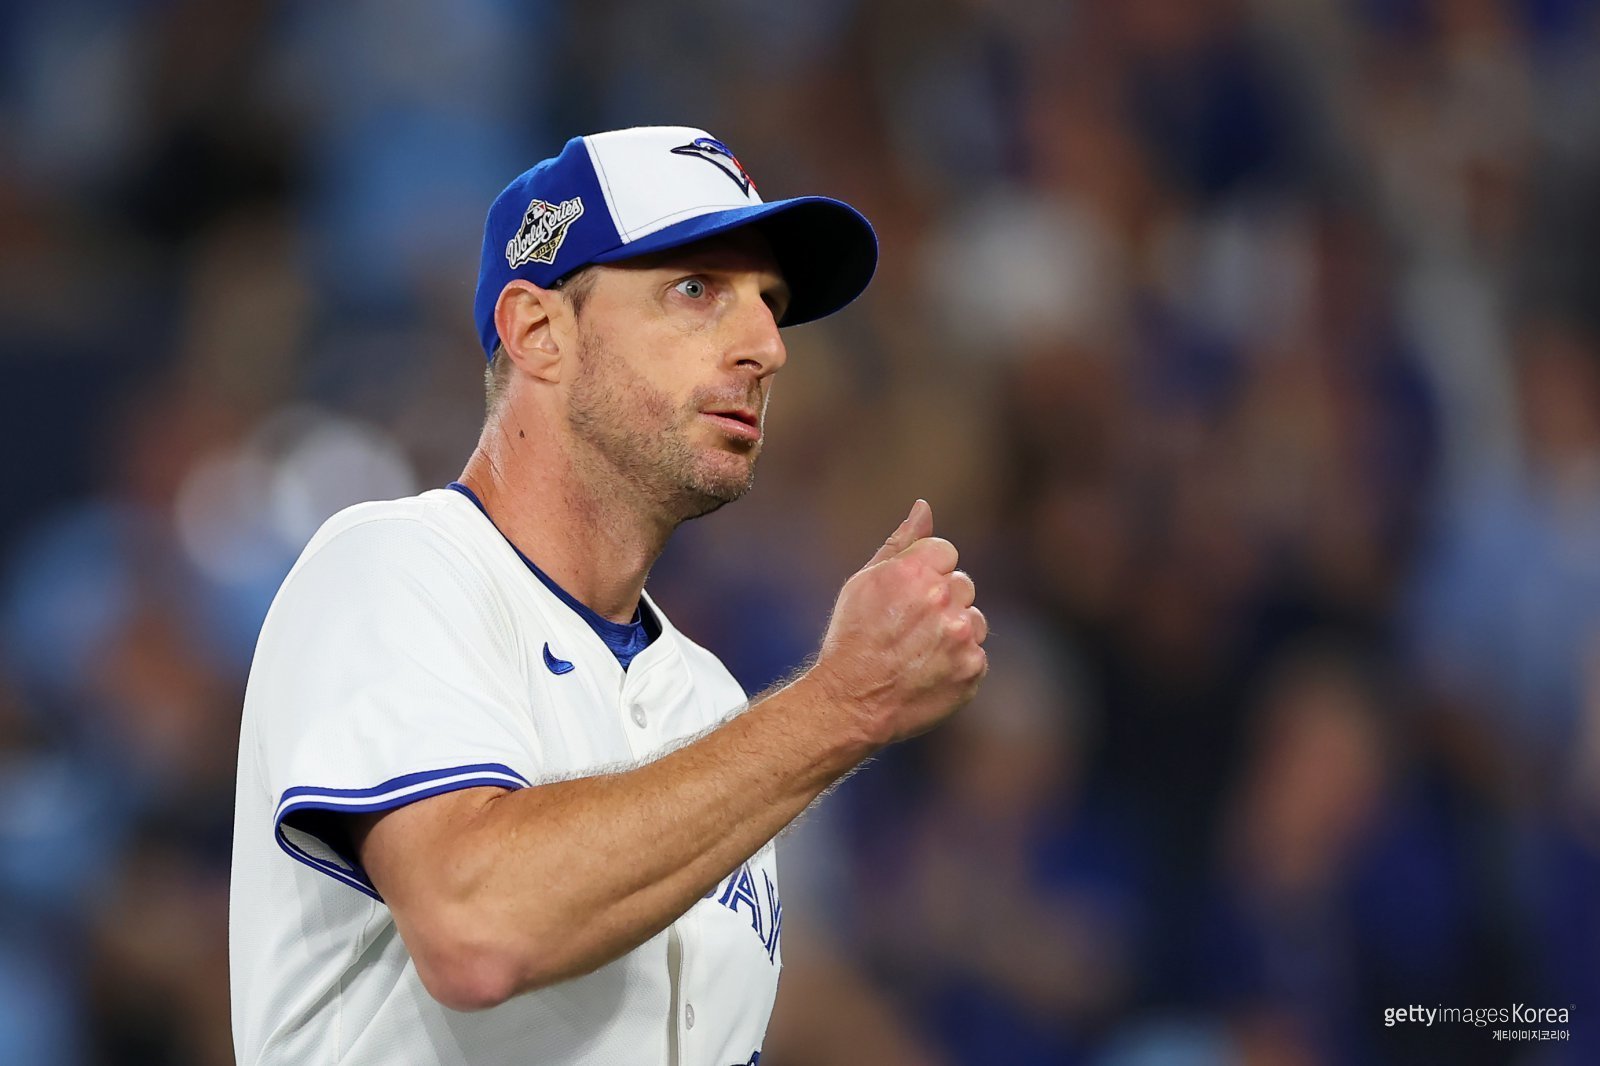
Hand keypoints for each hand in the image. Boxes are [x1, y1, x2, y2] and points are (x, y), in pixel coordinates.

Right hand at [809, 499, 987, 747]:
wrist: (851, 701)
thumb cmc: (851, 638)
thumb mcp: (864, 582)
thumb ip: (901, 542)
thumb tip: (924, 507)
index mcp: (915, 571)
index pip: (946, 552)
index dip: (926, 573)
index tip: (906, 597)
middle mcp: (942, 599)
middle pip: (962, 585)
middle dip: (941, 602)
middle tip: (907, 628)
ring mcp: (960, 636)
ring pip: (973, 619)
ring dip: (953, 632)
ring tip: (918, 652)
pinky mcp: (972, 668)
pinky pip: (976, 654)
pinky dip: (957, 663)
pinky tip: (928, 671)